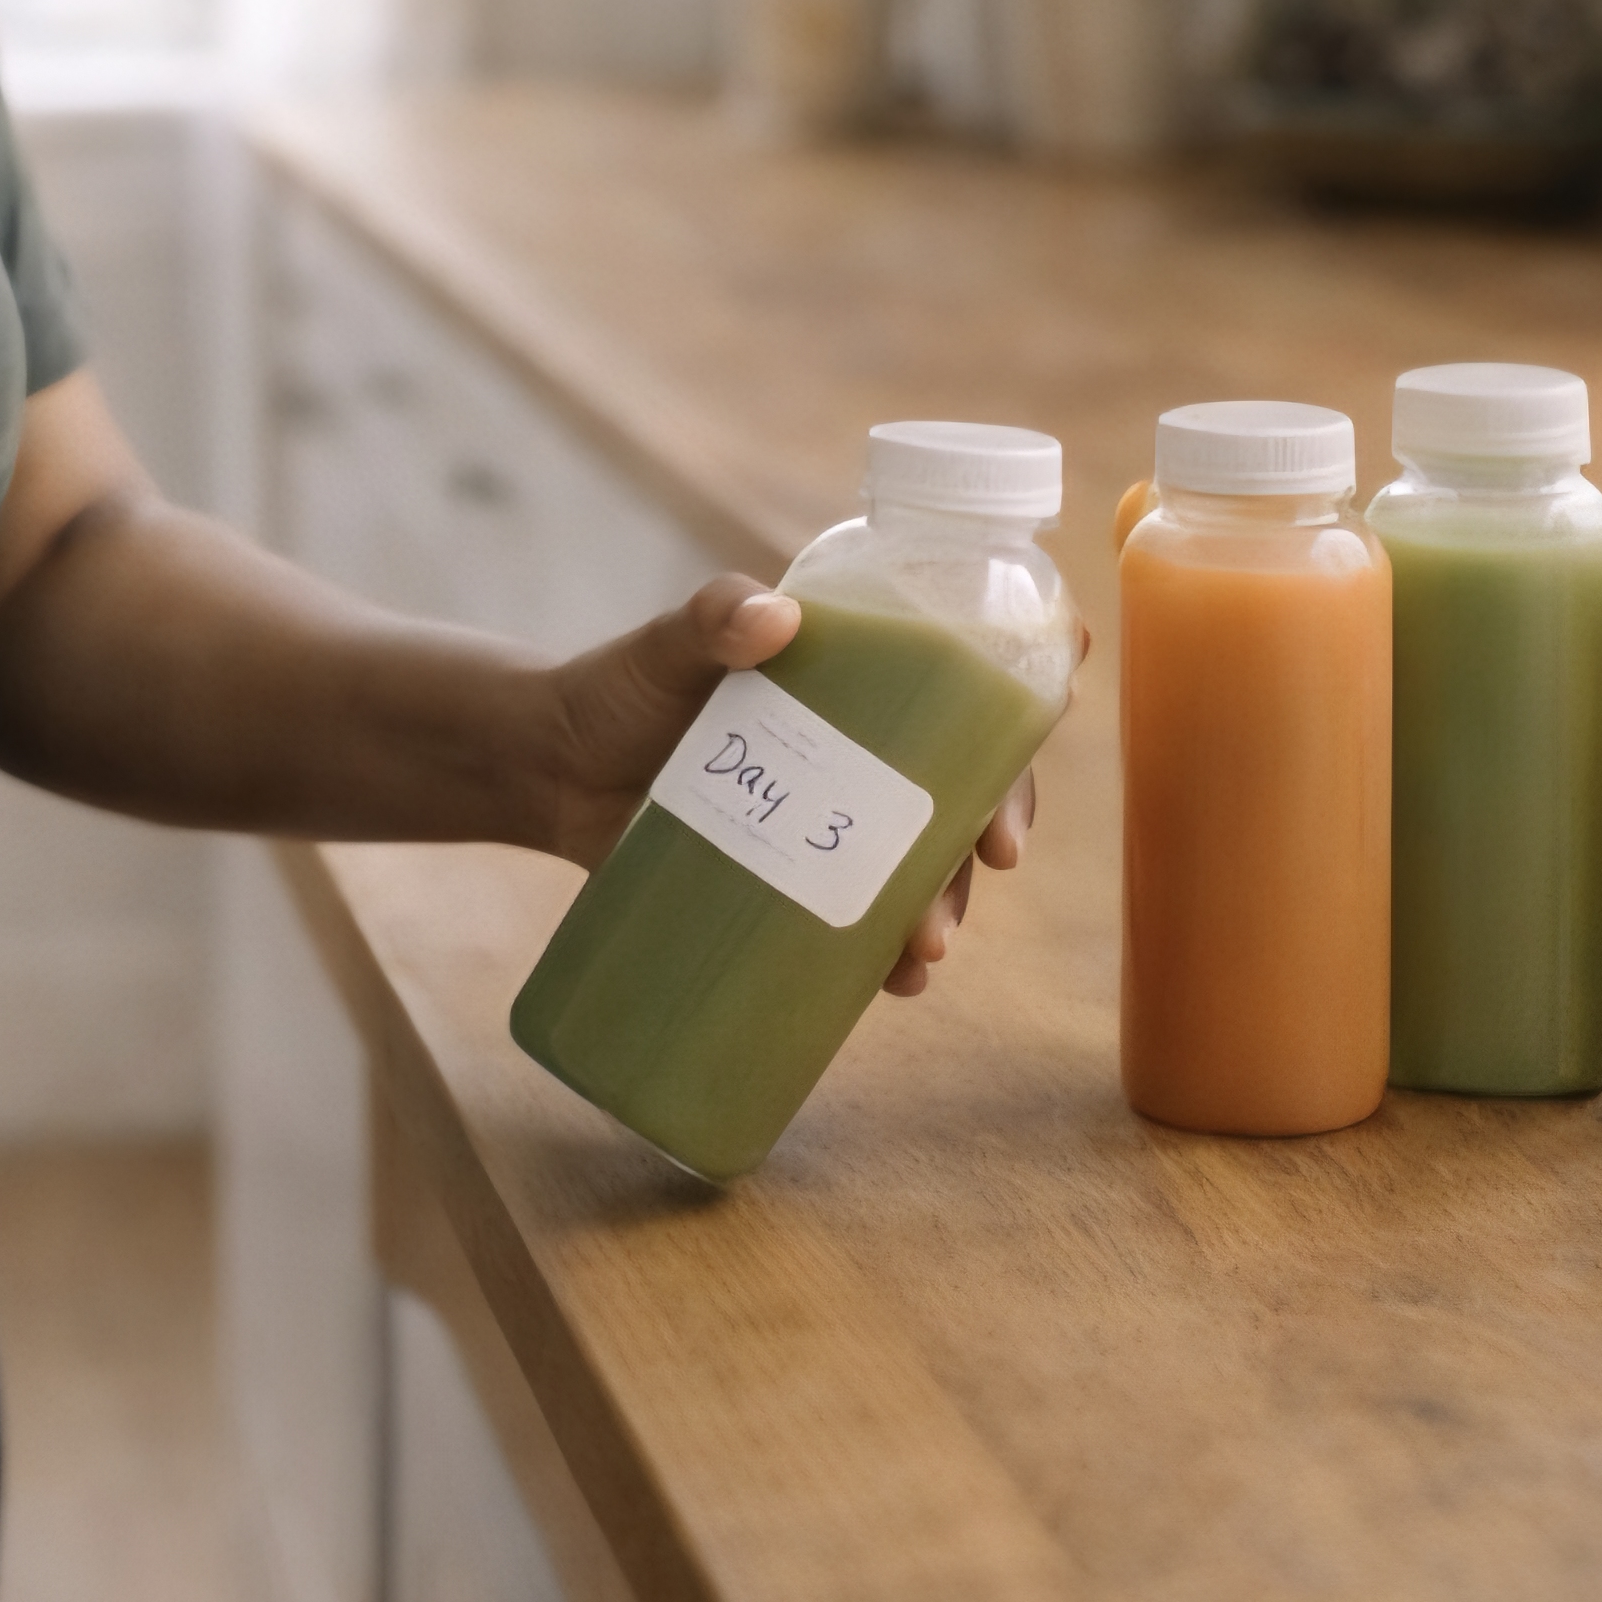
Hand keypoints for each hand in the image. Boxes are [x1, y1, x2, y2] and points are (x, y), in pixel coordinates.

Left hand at [537, 575, 1072, 999]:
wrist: (550, 774)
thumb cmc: (618, 689)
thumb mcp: (666, 646)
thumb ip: (711, 617)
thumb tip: (769, 618)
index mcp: (856, 679)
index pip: (962, 682)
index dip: (1021, 699)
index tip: (1051, 720)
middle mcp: (862, 753)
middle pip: (963, 786)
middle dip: (992, 828)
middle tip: (989, 866)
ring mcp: (831, 823)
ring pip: (922, 863)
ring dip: (945, 904)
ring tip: (925, 946)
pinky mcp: (792, 882)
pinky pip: (862, 923)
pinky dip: (886, 956)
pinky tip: (896, 983)